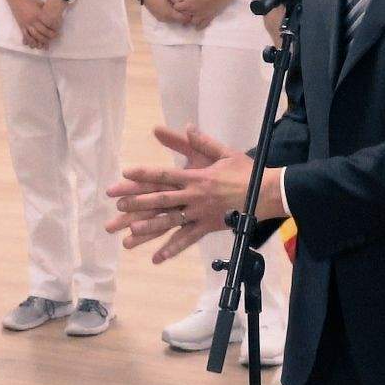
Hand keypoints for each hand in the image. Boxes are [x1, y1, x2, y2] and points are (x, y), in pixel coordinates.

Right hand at [17, 0, 60, 49]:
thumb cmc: (30, 1)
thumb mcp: (40, 4)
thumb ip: (46, 11)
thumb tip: (55, 16)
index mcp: (38, 14)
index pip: (47, 24)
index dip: (53, 29)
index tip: (57, 31)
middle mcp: (32, 20)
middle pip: (41, 32)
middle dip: (48, 37)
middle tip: (53, 38)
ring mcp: (26, 24)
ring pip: (33, 36)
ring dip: (39, 42)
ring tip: (43, 45)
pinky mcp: (21, 26)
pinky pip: (25, 35)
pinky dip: (29, 42)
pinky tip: (33, 45)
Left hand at [108, 125, 264, 258]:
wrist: (266, 194)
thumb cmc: (245, 172)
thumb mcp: (224, 152)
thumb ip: (202, 142)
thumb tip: (187, 126)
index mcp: (196, 177)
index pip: (164, 174)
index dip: (144, 174)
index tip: (126, 173)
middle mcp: (194, 196)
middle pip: (161, 199)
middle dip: (138, 202)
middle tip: (118, 205)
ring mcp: (200, 214)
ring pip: (170, 221)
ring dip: (150, 227)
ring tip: (130, 233)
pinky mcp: (208, 227)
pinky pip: (187, 240)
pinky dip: (173, 249)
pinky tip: (158, 258)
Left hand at [174, 0, 234, 26]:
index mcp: (189, 4)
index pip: (177, 8)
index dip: (177, 5)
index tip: (179, 2)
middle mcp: (194, 12)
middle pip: (183, 16)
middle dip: (182, 13)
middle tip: (184, 9)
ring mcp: (202, 16)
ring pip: (192, 23)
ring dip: (189, 20)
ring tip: (190, 16)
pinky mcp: (209, 18)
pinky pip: (202, 26)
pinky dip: (198, 26)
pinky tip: (198, 23)